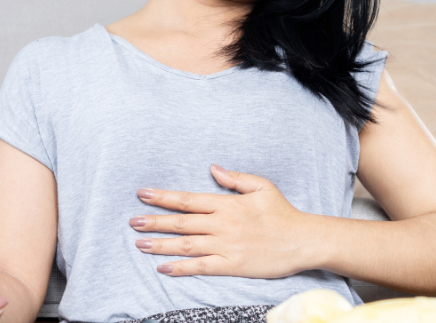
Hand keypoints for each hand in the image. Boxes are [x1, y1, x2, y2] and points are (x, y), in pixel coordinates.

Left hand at [130, 164, 319, 277]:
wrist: (303, 241)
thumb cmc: (283, 213)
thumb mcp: (262, 186)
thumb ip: (235, 178)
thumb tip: (213, 167)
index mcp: (227, 204)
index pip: (187, 200)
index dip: (163, 197)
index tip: (143, 194)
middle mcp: (222, 224)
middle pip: (181, 223)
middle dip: (154, 221)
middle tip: (132, 221)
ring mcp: (226, 246)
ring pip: (186, 245)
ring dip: (160, 244)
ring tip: (139, 243)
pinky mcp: (232, 266)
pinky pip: (201, 267)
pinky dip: (180, 267)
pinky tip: (163, 267)